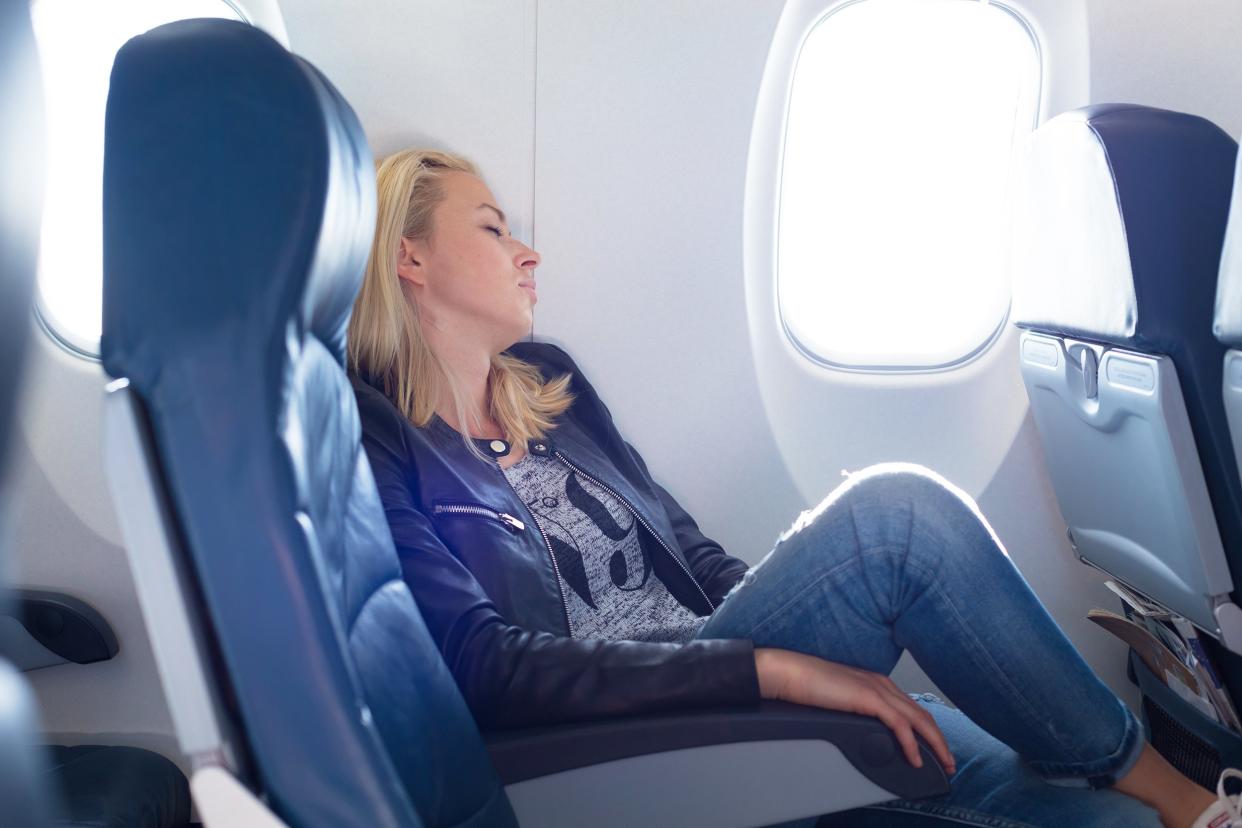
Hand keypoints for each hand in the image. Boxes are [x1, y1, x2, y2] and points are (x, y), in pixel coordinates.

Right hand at [755, 647, 955, 773]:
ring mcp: (877, 689)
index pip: (912, 708)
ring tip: (943, 763)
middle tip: (949, 762)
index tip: (936, 749)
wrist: (790, 673)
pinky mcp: (869, 698)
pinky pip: (900, 725)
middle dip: (940, 740)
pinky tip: (916, 759)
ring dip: (935, 744)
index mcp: (876, 682)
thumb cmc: (807, 686)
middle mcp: (882, 684)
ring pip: (919, 720)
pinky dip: (912, 744)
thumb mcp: (840, 700)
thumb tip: (867, 731)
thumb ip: (857, 710)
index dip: (929, 730)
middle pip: (923, 714)